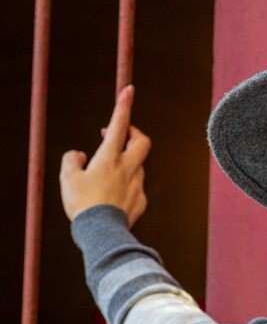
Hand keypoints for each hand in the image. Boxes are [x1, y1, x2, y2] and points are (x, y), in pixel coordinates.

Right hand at [60, 84, 151, 226]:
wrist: (102, 233)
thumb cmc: (83, 204)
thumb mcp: (67, 178)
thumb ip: (71, 160)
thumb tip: (79, 155)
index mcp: (109, 157)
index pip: (118, 124)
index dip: (123, 105)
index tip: (128, 90)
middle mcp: (128, 168)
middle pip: (142, 141)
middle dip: (134, 133)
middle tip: (122, 134)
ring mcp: (137, 185)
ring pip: (138, 165)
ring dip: (127, 162)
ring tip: (107, 173)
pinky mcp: (141, 201)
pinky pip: (136, 187)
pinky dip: (127, 185)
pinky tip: (115, 195)